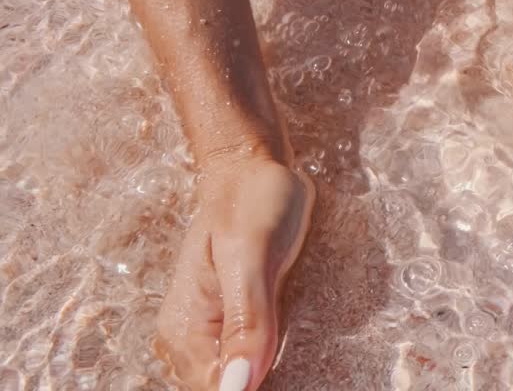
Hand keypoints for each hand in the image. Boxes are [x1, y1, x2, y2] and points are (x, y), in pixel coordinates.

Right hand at [155, 145, 313, 390]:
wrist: (250, 168)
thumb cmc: (253, 201)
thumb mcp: (253, 255)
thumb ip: (247, 321)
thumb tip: (238, 388)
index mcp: (185, 330)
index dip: (252, 388)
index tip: (293, 368)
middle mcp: (185, 339)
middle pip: (226, 388)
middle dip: (261, 378)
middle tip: (303, 348)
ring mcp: (203, 331)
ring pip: (234, 378)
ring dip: (270, 370)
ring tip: (296, 338)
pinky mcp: (224, 321)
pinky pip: (242, 358)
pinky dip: (266, 357)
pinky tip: (292, 341)